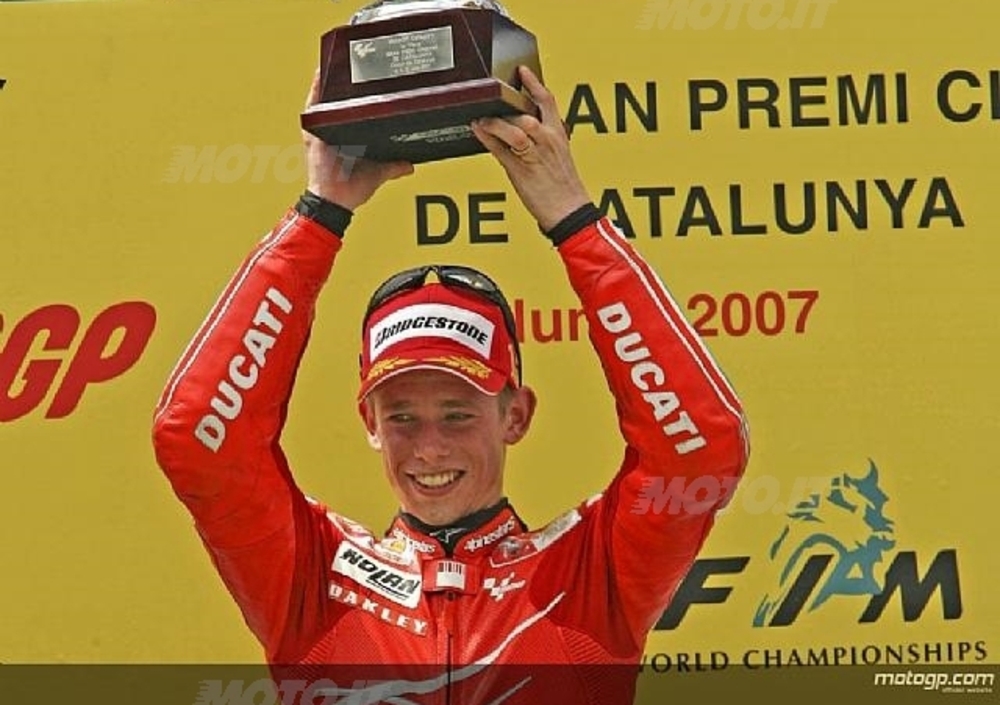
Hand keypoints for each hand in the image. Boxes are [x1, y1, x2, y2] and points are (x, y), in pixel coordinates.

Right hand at [303, 69, 413, 210]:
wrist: (334, 202)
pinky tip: (321, 73)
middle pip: (338, 102)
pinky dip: (316, 90)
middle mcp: (332, 131)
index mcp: (346, 137)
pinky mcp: (314, 132)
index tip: (368, 79)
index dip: (358, 96)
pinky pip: (313, 106)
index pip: (351, 110)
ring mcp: (322, 130)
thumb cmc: (349, 190)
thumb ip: (393, 166)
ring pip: (325, 100)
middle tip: (360, 65)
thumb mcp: (377, 174)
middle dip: (345, 86)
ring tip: (340, 63)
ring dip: (331, 83)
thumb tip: (410, 164)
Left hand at [470, 66, 591, 231]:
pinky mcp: (521, 170)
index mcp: (558, 134)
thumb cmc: (563, 186)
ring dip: (496, 122)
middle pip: (527, 113)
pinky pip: (501, 150)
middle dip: (509, 105)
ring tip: (483, 118)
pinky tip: (478, 130)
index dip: (534, 83)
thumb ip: (541, 139)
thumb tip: (522, 128)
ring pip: (515, 129)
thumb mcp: (557, 156)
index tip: (522, 70)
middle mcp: (548, 141)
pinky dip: (488, 138)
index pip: (548, 101)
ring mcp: (534, 155)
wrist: (569, 211)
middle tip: (493, 99)